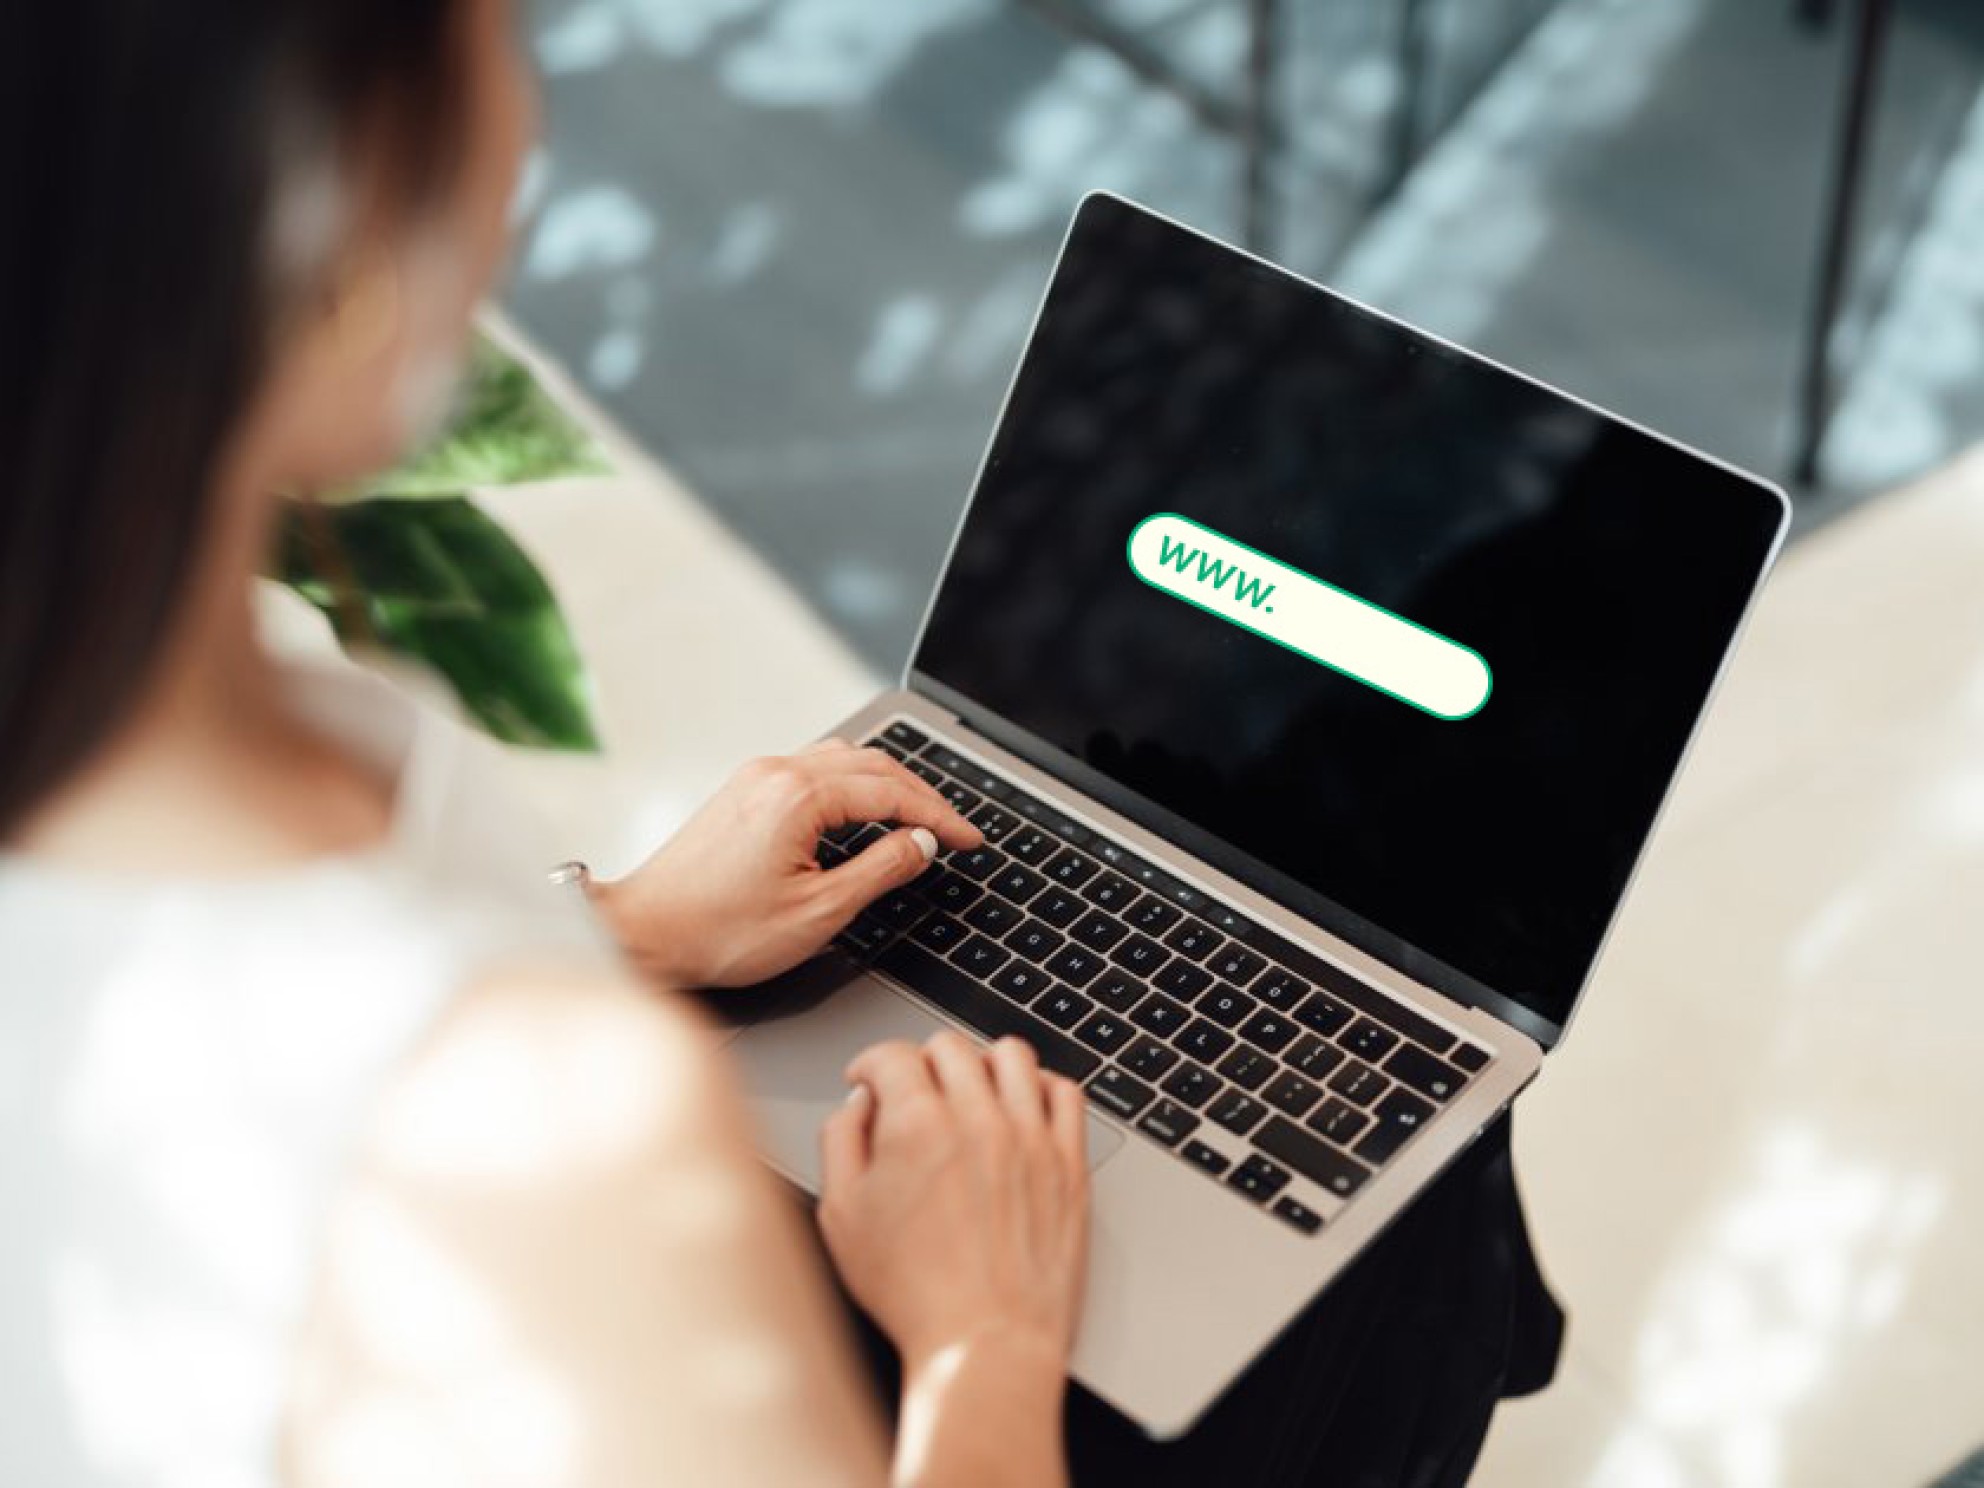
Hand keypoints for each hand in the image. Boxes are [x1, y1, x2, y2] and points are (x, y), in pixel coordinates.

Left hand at [596, 740, 981, 987]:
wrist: (642, 934)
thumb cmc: (718, 932)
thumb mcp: (817, 912)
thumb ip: (879, 871)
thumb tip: (919, 845)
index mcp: (798, 796)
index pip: (892, 792)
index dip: (938, 816)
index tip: (968, 840)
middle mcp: (776, 773)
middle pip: (872, 764)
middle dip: (921, 795)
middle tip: (953, 830)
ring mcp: (755, 778)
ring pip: (842, 761)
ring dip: (886, 784)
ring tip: (916, 818)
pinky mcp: (742, 792)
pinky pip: (812, 770)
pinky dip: (851, 786)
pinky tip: (861, 813)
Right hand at [818, 1032, 1090, 1382]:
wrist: (984, 1345)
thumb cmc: (914, 1294)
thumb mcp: (843, 1217)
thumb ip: (841, 1145)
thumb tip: (857, 1107)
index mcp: (917, 1125)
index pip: (892, 1054)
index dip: (870, 1063)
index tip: (868, 1079)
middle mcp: (977, 1119)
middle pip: (950, 1046)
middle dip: (921, 1062)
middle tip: (913, 1092)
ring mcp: (1030, 1137)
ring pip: (1011, 1055)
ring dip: (982, 1064)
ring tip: (969, 1091)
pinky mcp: (1068, 1163)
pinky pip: (1064, 1091)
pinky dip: (1041, 1086)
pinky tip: (1022, 1106)